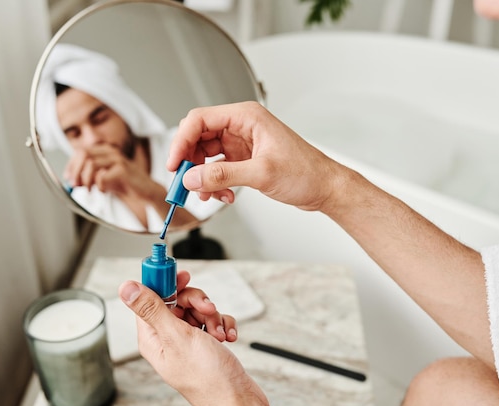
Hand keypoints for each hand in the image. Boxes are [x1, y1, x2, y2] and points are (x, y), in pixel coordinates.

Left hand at [63, 143, 155, 196]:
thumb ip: (88, 176)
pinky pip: (102, 177)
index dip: (71, 165)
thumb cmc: (125, 184)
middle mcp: (111, 151)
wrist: (145, 192)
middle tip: (75, 185)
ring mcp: (118, 159)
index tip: (68, 178)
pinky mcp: (123, 170)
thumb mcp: (103, 178)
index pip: (81, 151)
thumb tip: (71, 179)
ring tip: (89, 190)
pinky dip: (99, 186)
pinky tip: (104, 191)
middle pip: (84, 154)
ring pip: (91, 164)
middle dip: (75, 171)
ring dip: (86, 179)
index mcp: (105, 151)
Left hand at [118, 273, 272, 405]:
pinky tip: (227, 337)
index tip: (179, 274)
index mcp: (153, 337)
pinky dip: (223, 325)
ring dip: (213, 316)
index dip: (165, 283)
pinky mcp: (206, 344)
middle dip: (197, 302)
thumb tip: (127, 288)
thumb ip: (152, 308)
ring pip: (198, 310)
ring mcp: (188, 342)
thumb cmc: (207, 378)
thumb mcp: (177, 336)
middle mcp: (168, 338)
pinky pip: (213, 322)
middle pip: (178, 301)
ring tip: (217, 332)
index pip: (151, 298)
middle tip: (207, 308)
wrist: (236, 400)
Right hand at [167, 101, 350, 212]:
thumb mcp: (262, 174)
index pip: (200, 120)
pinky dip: (215, 183)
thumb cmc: (306, 172)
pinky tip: (225, 195)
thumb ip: (223, 175)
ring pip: (206, 156)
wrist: (324, 188)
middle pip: (198, 138)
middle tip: (185, 183)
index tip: (174, 164)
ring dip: (203, 177)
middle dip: (190, 162)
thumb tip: (193, 177)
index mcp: (246, 117)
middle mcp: (241, 126)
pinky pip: (218, 169)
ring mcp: (242, 143)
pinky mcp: (244, 159)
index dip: (181, 141)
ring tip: (210, 194)